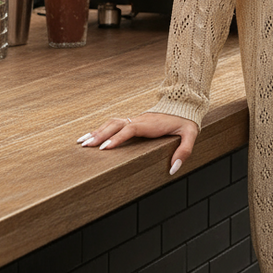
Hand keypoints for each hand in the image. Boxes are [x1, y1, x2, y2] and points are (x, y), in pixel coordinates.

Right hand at [77, 112, 198, 174]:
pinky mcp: (133, 121)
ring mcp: (135, 119)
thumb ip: (184, 150)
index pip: (130, 129)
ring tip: (81, 142)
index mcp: (150, 124)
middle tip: (85, 146)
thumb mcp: (191, 134)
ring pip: (112, 123)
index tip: (104, 148)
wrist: (183, 105)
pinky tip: (91, 136)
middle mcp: (139, 120)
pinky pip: (114, 124)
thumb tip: (173, 168)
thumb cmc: (185, 121)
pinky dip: (101, 129)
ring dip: (96, 132)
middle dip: (99, 135)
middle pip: (115, 125)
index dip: (117, 138)